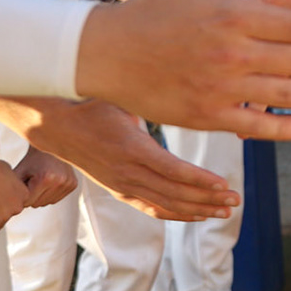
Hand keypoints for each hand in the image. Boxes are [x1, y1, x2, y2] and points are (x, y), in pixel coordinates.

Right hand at [0, 96, 237, 220]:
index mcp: (131, 146)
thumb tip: (193, 75)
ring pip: (164, 205)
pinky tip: (197, 215)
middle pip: (173, 193)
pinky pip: (151, 207)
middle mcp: (126, 171)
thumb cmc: (95, 100)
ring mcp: (121, 184)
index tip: (225, 184)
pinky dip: (176, 214)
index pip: (172, 171)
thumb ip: (155, 92)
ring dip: (196, 210)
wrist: (55, 123)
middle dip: (207, 199)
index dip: (200, 181)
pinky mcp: (118, 189)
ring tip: (224, 210)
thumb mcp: (125, 95)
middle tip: (235, 200)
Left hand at [13, 147, 77, 209]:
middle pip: (38, 204)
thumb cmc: (32, 159)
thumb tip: (7, 206)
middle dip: (32, 195)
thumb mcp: (19, 172)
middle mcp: (60, 181)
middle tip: (32, 180)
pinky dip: (50, 193)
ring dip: (41, 196)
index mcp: (45, 178)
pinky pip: (56, 199)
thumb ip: (13, 189)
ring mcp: (68, 183)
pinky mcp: (73, 184)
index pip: (28, 202)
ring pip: (47, 203)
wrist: (51, 145)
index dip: (22, 194)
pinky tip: (49, 182)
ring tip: (40, 180)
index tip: (23, 183)